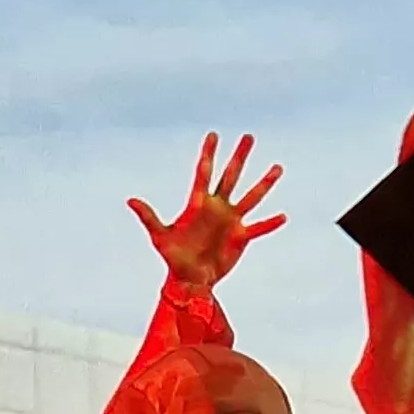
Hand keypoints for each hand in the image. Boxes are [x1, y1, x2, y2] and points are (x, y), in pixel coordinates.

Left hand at [128, 131, 286, 293]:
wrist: (190, 279)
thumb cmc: (173, 257)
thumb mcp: (160, 236)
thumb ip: (148, 217)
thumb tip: (130, 200)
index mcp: (198, 204)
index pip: (204, 173)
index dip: (208, 154)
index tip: (213, 135)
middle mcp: (217, 208)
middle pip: (231, 176)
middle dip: (239, 156)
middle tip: (248, 136)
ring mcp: (231, 221)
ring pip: (251, 197)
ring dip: (264, 183)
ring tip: (277, 167)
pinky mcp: (241, 238)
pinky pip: (259, 228)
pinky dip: (270, 224)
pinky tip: (283, 216)